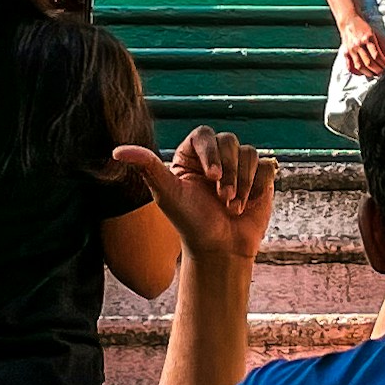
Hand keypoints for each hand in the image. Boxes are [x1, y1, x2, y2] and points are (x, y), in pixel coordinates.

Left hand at [116, 130, 274, 265]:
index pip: (205, 135)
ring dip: (242, 183)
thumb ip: (146, 167)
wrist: (221, 249)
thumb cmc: (191, 223)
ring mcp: (239, 167)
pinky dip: (257, 186)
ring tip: (233, 206)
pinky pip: (266, 166)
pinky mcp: (259, 178)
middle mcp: (216, 158)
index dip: (211, 153)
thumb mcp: (167, 194)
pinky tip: (248, 203)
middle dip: (228, 172)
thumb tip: (117, 150)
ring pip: (249, 154)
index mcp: (192, 156)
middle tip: (222, 198)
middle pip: (230, 142)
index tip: (212, 177)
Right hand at [335, 15, 384, 80]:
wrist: (349, 20)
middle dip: (377, 70)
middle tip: (382, 73)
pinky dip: (355, 71)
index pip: (376, 55)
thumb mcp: (375, 33)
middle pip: (369, 62)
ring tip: (373, 75)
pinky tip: (361, 73)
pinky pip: (349, 65)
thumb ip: (380, 44)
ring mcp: (351, 49)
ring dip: (368, 73)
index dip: (383, 63)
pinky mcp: (345, 52)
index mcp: (368, 38)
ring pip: (359, 66)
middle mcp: (359, 44)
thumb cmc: (363, 27)